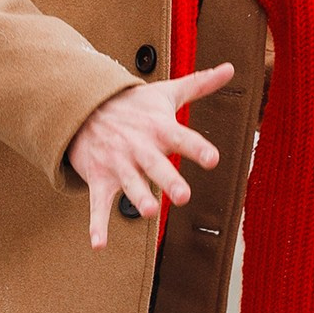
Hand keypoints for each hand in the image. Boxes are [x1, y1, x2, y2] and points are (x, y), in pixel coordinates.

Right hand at [69, 63, 233, 248]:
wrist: (83, 106)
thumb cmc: (133, 104)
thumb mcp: (166, 92)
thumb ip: (200, 84)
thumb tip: (231, 68)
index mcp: (159, 128)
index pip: (181, 137)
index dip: (197, 147)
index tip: (212, 158)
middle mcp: (139, 147)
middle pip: (156, 165)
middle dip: (168, 180)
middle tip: (184, 196)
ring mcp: (118, 164)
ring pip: (129, 184)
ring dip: (138, 198)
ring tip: (150, 212)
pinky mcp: (99, 179)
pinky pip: (98, 204)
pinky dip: (97, 225)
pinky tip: (99, 245)